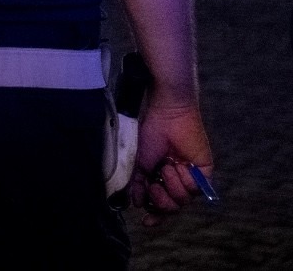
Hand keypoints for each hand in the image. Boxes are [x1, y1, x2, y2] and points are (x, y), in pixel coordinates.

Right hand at [127, 98, 214, 225]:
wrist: (167, 118)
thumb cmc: (149, 135)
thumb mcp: (138, 163)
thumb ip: (137, 185)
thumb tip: (136, 204)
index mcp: (158, 178)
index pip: (159, 204)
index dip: (154, 215)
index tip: (146, 223)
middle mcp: (175, 180)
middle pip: (172, 208)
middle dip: (162, 201)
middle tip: (155, 185)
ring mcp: (190, 177)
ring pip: (184, 201)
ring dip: (173, 185)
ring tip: (168, 167)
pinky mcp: (204, 173)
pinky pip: (197, 189)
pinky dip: (186, 179)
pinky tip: (181, 165)